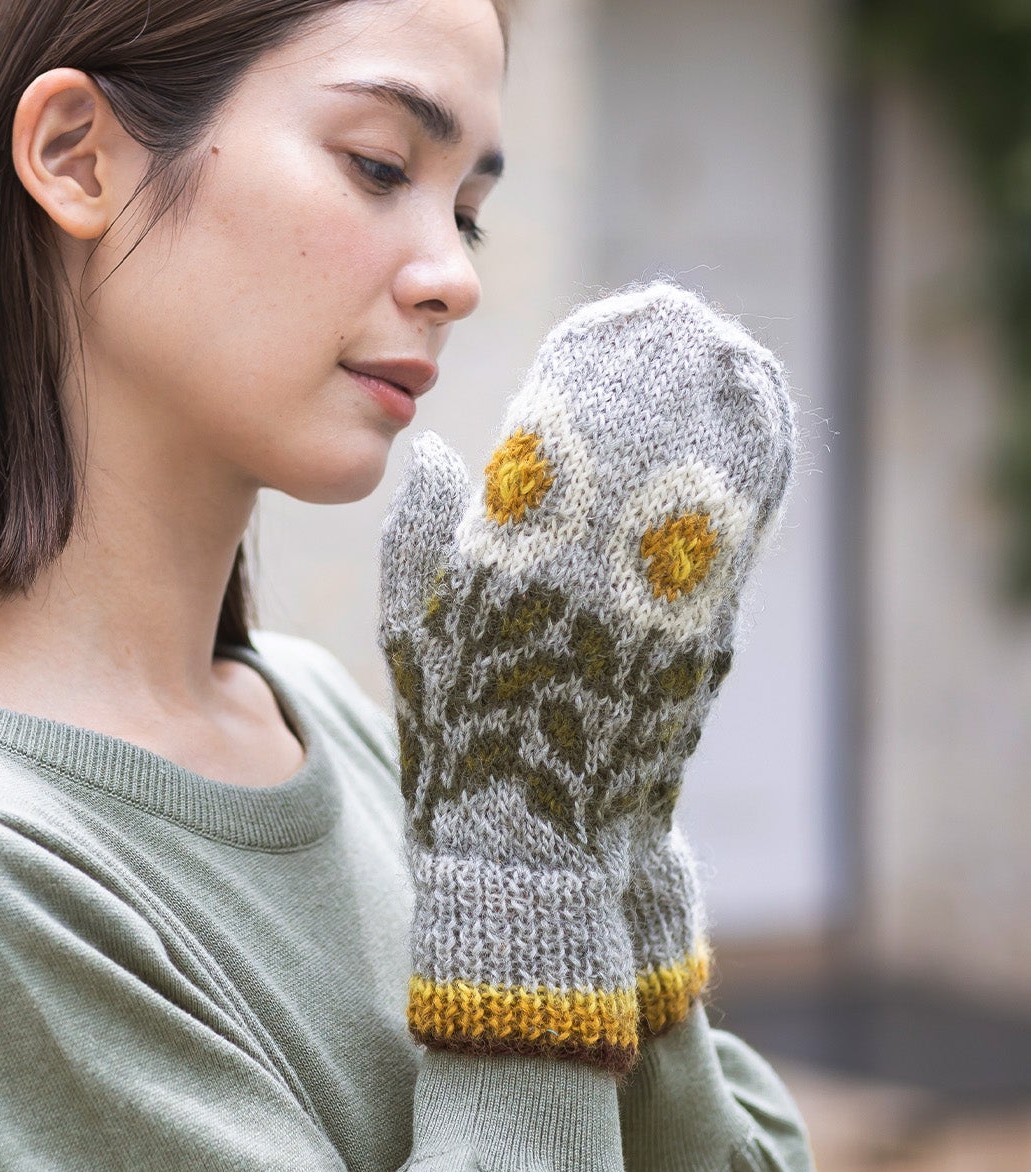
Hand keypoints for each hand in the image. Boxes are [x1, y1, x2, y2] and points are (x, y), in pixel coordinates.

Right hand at [378, 282, 794, 1071]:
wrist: (529, 852)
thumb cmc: (458, 741)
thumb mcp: (413, 634)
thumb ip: (422, 536)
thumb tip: (440, 455)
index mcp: (497, 566)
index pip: (545, 440)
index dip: (577, 375)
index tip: (600, 328)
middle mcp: (575, 579)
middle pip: (630, 446)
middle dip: (657, 375)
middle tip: (680, 320)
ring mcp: (644, 613)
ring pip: (691, 488)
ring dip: (717, 415)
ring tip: (731, 358)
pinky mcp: (695, 652)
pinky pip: (728, 549)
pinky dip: (748, 486)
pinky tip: (758, 442)